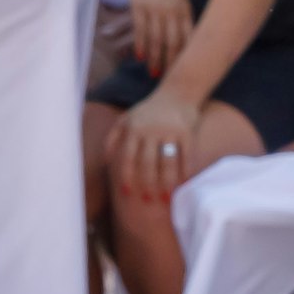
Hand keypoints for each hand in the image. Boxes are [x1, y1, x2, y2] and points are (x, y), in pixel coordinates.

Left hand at [113, 88, 206, 204]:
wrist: (178, 93)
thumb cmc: (149, 110)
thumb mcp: (126, 119)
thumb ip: (112, 138)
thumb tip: (106, 162)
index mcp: (134, 129)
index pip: (128, 157)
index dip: (127, 176)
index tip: (127, 193)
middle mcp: (151, 130)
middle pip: (148, 163)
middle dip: (148, 184)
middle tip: (149, 200)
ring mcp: (170, 131)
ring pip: (167, 162)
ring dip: (167, 182)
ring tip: (166, 197)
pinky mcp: (187, 133)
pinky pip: (186, 156)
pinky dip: (185, 171)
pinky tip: (183, 183)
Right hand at [119, 0, 194, 74]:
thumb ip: (182, 17)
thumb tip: (186, 41)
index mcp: (185, 9)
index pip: (190, 37)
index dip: (188, 56)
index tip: (188, 70)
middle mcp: (172, 10)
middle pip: (174, 41)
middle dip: (172, 62)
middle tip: (170, 79)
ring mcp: (155, 8)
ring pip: (156, 39)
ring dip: (155, 58)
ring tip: (154, 72)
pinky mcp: (139, 6)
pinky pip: (140, 29)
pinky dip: (140, 44)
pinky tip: (140, 57)